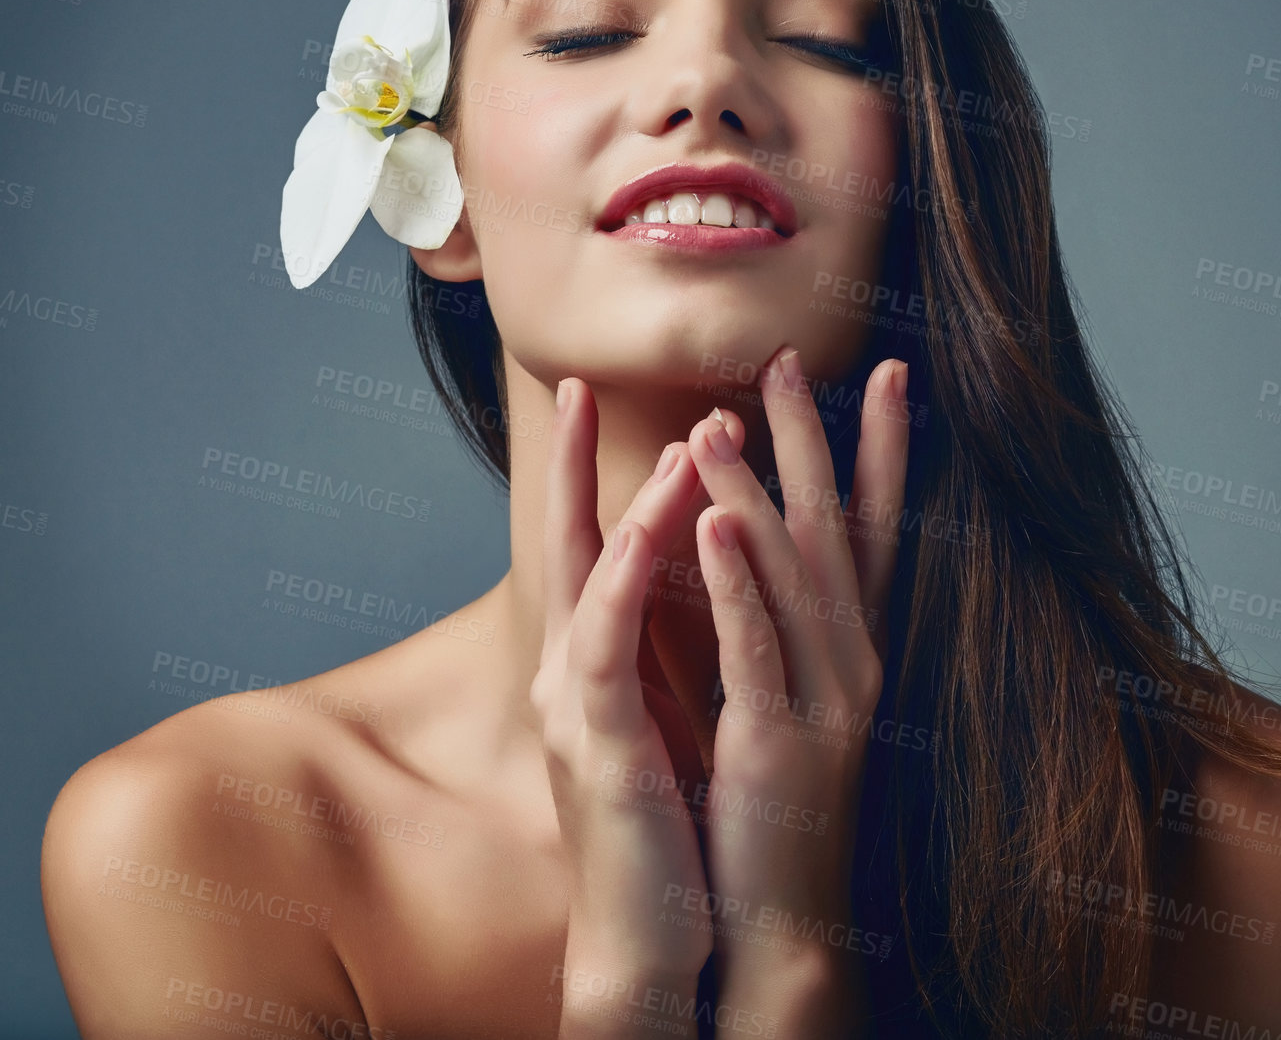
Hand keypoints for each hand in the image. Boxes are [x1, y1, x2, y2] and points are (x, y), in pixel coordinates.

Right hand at [531, 377, 722, 1023]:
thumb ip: (655, 643)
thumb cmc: (665, 815)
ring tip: (681, 441)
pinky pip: (609, 641)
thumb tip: (682, 574)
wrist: (653, 931)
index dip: (579, 469)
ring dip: (637, 506)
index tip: (586, 395)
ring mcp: (576, 703)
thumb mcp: (657, 711)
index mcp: (592, 659)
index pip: (584, 543)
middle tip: (580, 382)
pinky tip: (659, 527)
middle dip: (569, 462)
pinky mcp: (598, 741)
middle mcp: (570, 669)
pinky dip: (632, 577)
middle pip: (566, 544)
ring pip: (597, 581)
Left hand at [684, 347, 909, 1027]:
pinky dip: (734, 582)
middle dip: (812, 441)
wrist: (781, 918)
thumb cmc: (776, 798)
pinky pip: (754, 645)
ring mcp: (821, 699)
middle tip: (783, 362)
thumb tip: (762, 538)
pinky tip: (709, 524)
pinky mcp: (775, 741)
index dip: (883, 449)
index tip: (888, 374)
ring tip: (718, 421)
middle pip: (835, 528)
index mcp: (855, 646)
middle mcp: (854, 660)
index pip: (874, 527)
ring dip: (754, 493)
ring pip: (791, 575)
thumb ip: (787, 619)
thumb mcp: (790, 693)